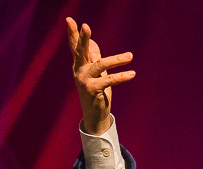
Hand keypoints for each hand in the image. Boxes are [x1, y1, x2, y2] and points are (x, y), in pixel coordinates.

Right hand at [67, 17, 134, 134]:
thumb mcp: (95, 73)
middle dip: (84, 38)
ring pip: (100, 65)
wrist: (94, 115)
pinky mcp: (93, 90)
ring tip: (130, 56)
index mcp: (79, 64)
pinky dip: (122, 76)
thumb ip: (93, 57)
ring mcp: (85, 81)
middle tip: (86, 26)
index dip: (72, 33)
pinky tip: (132, 73)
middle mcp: (79, 71)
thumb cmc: (95, 91)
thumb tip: (94, 43)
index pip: (75, 46)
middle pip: (81, 51)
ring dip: (116, 59)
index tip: (70, 19)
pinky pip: (109, 80)